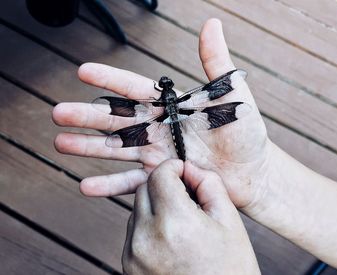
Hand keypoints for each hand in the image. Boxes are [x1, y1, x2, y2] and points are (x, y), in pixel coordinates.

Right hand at [52, 18, 268, 207]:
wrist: (254, 171)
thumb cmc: (246, 131)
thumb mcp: (232, 94)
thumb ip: (216, 62)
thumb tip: (211, 24)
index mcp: (172, 106)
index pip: (136, 89)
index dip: (110, 80)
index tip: (83, 71)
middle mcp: (159, 128)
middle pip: (117, 119)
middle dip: (87, 116)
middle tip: (58, 113)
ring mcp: (157, 154)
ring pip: (117, 149)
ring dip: (89, 148)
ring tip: (60, 143)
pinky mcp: (161, 180)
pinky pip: (132, 183)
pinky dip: (110, 186)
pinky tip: (86, 186)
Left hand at [122, 159, 259, 274]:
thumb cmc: (230, 269)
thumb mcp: (230, 221)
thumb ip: (209, 184)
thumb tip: (189, 168)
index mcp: (175, 223)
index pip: (159, 175)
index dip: (173, 168)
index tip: (184, 174)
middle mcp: (146, 238)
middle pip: (144, 189)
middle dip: (163, 186)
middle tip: (185, 197)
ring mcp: (133, 255)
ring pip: (136, 209)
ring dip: (154, 206)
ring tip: (179, 221)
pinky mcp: (128, 267)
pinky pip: (133, 232)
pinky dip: (148, 226)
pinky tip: (169, 237)